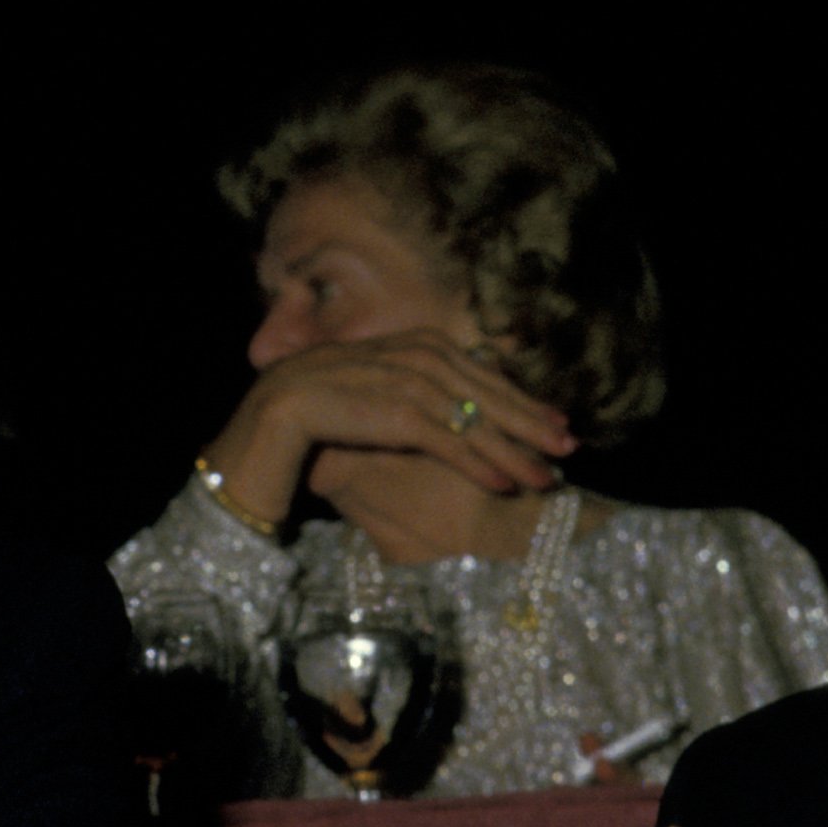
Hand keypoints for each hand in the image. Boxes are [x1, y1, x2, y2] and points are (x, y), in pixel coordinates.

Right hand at [201, 331, 574, 525]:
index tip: (551, 421)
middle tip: (569, 445)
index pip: (472, 369)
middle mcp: (405, 353)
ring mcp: (398, 380)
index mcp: (401, 344)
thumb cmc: (306, 422)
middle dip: (529, 419)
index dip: (516, 396)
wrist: (258, 428)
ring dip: (514, 449)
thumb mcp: (366, 400)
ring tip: (550, 476)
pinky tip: (507, 482)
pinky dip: (481, 462)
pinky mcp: (390, 412)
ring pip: (472, 416)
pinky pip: (447, 439)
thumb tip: (453, 412)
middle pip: (482, 388)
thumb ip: (404, 396)